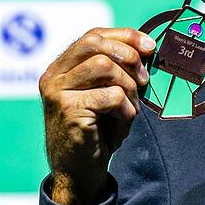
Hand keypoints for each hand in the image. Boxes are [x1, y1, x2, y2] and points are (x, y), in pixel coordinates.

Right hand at [39, 28, 155, 204]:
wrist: (80, 170)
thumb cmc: (98, 129)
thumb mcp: (108, 91)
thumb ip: (119, 68)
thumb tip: (147, 46)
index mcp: (61, 67)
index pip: (93, 35)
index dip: (125, 36)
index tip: (150, 47)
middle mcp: (54, 76)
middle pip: (95, 43)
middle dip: (128, 56)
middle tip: (144, 79)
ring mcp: (57, 92)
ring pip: (105, 66)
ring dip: (128, 86)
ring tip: (129, 105)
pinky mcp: (68, 110)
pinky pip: (111, 96)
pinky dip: (126, 108)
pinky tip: (121, 120)